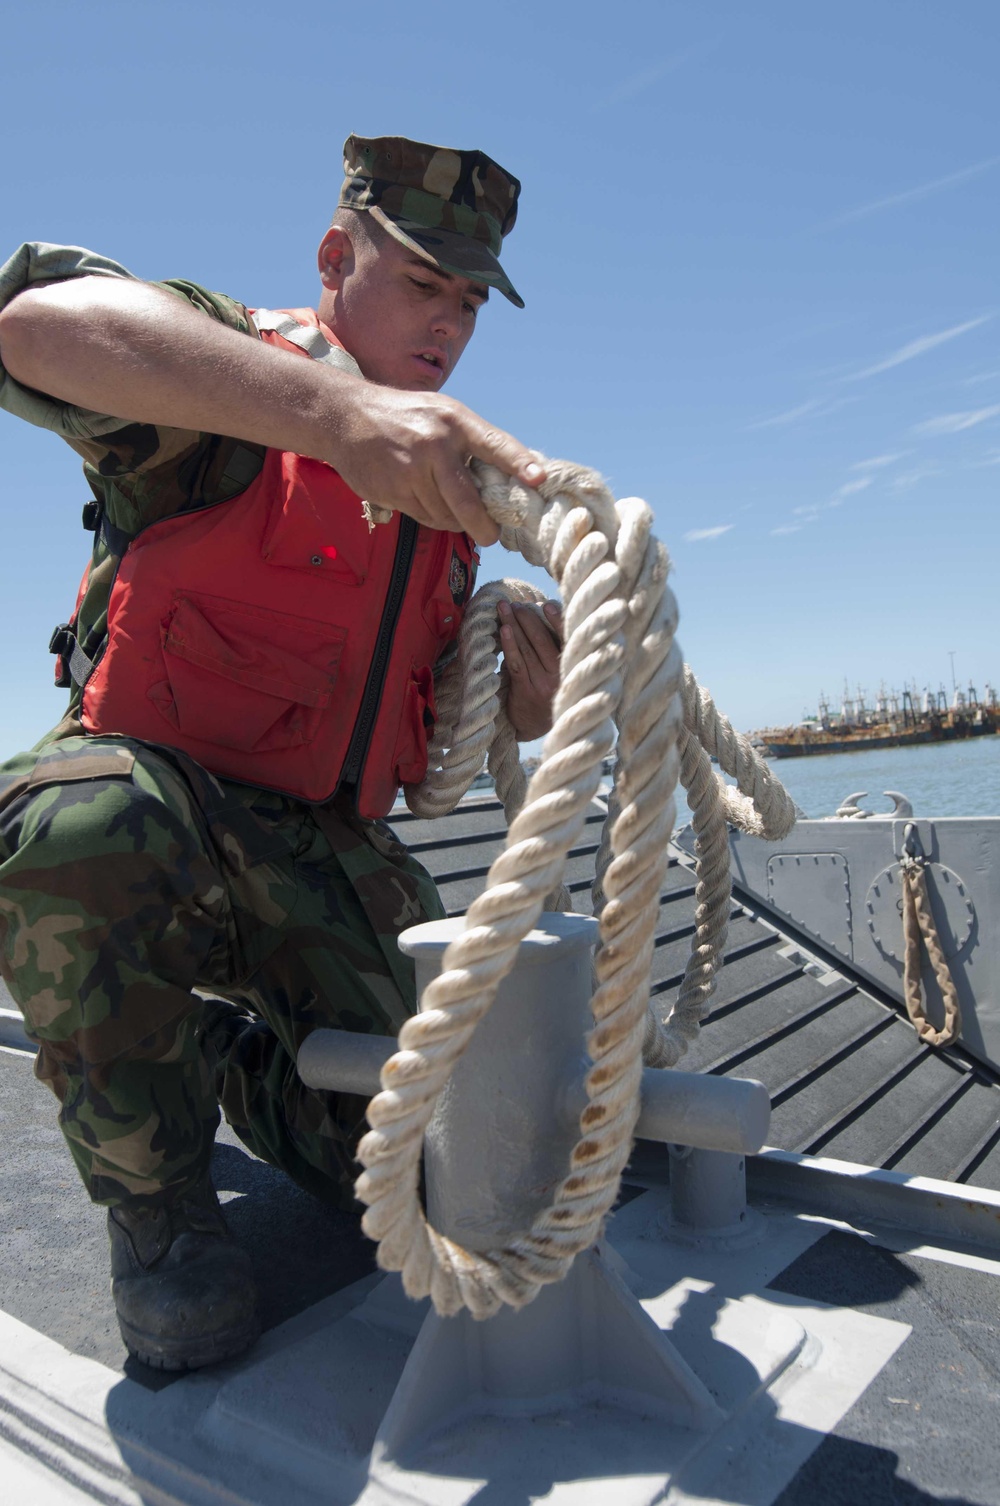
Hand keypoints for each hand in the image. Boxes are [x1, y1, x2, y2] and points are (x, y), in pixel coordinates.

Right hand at [327, 383, 545, 546]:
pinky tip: (425, 500)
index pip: (493, 444)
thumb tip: (514, 474)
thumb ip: (473, 440)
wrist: (346, 417)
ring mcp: (409, 471)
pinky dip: (431, 516)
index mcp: (454, 421)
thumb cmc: (406, 416)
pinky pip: (422, 517)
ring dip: (453, 521)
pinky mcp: (391, 491)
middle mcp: (433, 445)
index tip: (538, 479)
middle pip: (467, 502)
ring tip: (452, 509)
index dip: (518, 462)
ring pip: (444, 516)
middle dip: (484, 526)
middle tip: (492, 536)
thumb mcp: (443, 413)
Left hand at [499, 600, 562, 741]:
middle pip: (542, 640)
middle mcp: (560, 676)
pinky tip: (504, 629)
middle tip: (516, 603)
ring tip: (505, 608)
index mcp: (572, 668)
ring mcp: (543, 684)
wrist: (534, 727)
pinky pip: (516, 662)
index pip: (566, 639)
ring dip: (514, 625)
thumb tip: (543, 614)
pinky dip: (509, 644)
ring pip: (527, 648)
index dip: (557, 620)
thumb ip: (555, 650)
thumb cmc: (546, 692)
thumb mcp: (560, 674)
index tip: (547, 604)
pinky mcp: (526, 691)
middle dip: (528, 618)